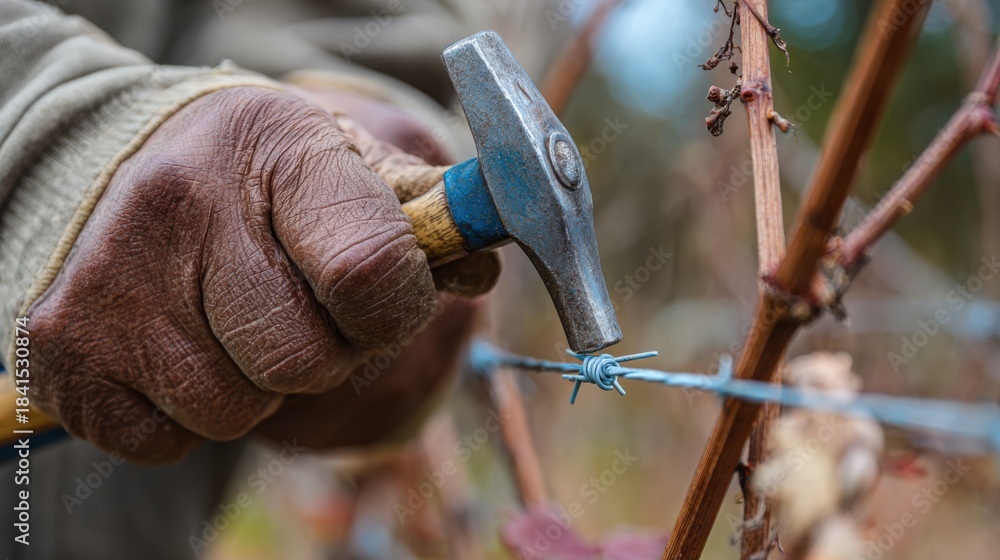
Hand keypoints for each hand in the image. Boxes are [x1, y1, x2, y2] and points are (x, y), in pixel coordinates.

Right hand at [27, 87, 495, 463]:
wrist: (133, 158)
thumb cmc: (266, 174)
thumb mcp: (348, 165)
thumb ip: (423, 218)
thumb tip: (479, 265)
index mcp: (279, 150)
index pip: (370, 274)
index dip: (397, 309)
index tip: (387, 299)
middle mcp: (184, 205)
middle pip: (304, 363)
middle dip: (326, 356)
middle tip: (304, 312)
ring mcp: (114, 280)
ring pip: (236, 412)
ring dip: (257, 389)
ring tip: (237, 323)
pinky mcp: (67, 346)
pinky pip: (167, 441)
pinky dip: (188, 415)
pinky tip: (184, 346)